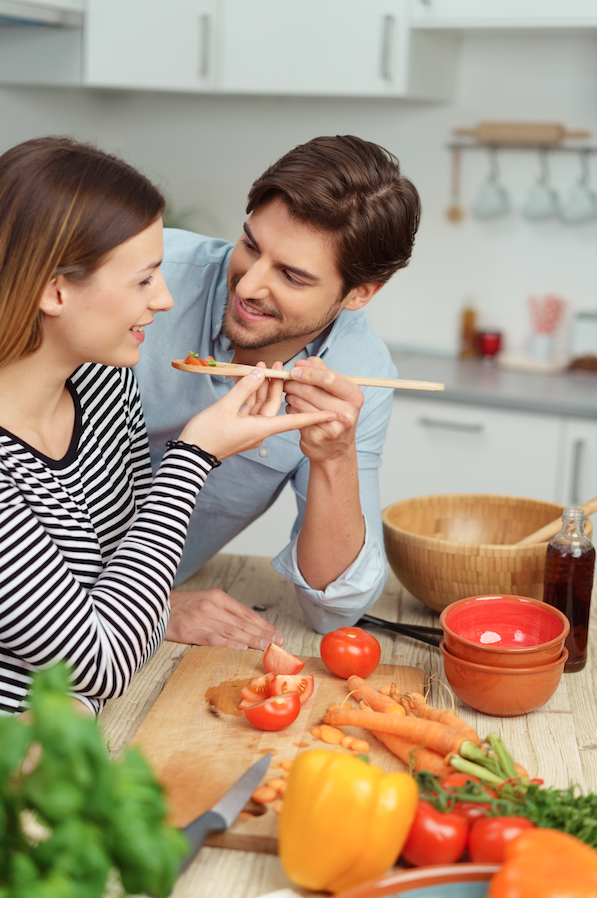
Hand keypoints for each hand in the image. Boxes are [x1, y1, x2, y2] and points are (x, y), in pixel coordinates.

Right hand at [166, 588, 284, 649]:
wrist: (151, 605)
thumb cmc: (179, 606)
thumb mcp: (203, 601)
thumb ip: (223, 611)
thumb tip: (245, 626)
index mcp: (216, 597)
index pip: (245, 613)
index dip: (263, 624)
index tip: (276, 633)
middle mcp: (211, 606)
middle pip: (242, 622)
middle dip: (263, 633)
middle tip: (278, 642)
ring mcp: (200, 618)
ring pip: (232, 631)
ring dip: (252, 640)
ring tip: (266, 646)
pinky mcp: (189, 631)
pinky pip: (213, 638)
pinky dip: (229, 643)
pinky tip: (241, 648)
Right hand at [179, 367, 334, 459]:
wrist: (190, 456)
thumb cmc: (207, 435)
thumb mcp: (225, 408)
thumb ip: (243, 389)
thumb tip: (259, 374)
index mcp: (261, 428)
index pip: (294, 420)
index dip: (313, 416)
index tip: (332, 414)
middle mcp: (259, 429)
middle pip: (274, 405)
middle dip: (279, 386)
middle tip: (282, 365)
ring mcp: (248, 429)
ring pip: (261, 404)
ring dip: (263, 387)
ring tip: (265, 367)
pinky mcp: (238, 427)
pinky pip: (249, 408)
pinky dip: (251, 394)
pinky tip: (251, 380)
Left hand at [284, 357, 363, 463]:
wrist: (335, 449)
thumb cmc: (335, 413)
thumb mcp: (336, 391)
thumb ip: (320, 371)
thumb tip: (301, 363)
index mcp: (354, 396)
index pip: (329, 378)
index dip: (308, 372)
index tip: (295, 370)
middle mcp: (347, 413)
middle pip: (311, 390)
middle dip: (293, 383)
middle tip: (287, 381)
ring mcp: (332, 427)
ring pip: (300, 402)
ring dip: (290, 395)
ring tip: (291, 394)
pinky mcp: (316, 437)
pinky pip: (295, 415)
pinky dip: (290, 408)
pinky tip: (294, 408)